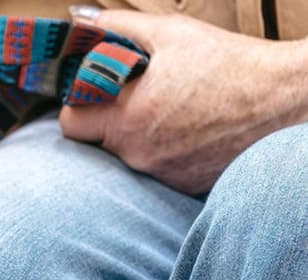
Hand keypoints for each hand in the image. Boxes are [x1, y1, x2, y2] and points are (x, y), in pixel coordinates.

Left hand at [59, 14, 307, 193]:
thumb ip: (119, 27)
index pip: (71, 123)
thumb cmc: (228, 64)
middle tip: (131, 98)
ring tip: (169, 110)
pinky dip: (163, 151)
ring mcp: (157, 174)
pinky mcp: (179, 186)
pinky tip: (188, 130)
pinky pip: (156, 170)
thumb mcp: (173, 34)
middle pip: (97, 143)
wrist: (281, 101)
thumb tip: (79, 19)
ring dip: (137, 136)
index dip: (77, 105)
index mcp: (128, 116)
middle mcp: (137, 153)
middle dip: (105, 121)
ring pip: (126, 158)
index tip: (92, 92)